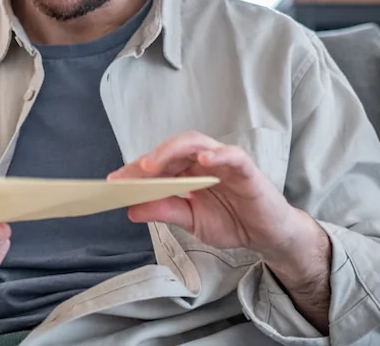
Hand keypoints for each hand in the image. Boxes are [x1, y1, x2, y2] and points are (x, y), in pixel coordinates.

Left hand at [107, 131, 310, 263]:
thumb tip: (132, 209)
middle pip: (173, 149)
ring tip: (154, 165)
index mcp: (188, 172)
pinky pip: (231, 155)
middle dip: (149, 159)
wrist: (267, 236)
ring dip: (173, 151)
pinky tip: (202, 159)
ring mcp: (224, 161)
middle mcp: (203, 160)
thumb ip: (166, 212)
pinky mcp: (246, 168)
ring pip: (196, 143)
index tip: (113, 182)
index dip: (135, 171)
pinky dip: (217, 154)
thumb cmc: (232, 222)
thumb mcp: (191, 221)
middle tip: (129, 174)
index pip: (159, 164)